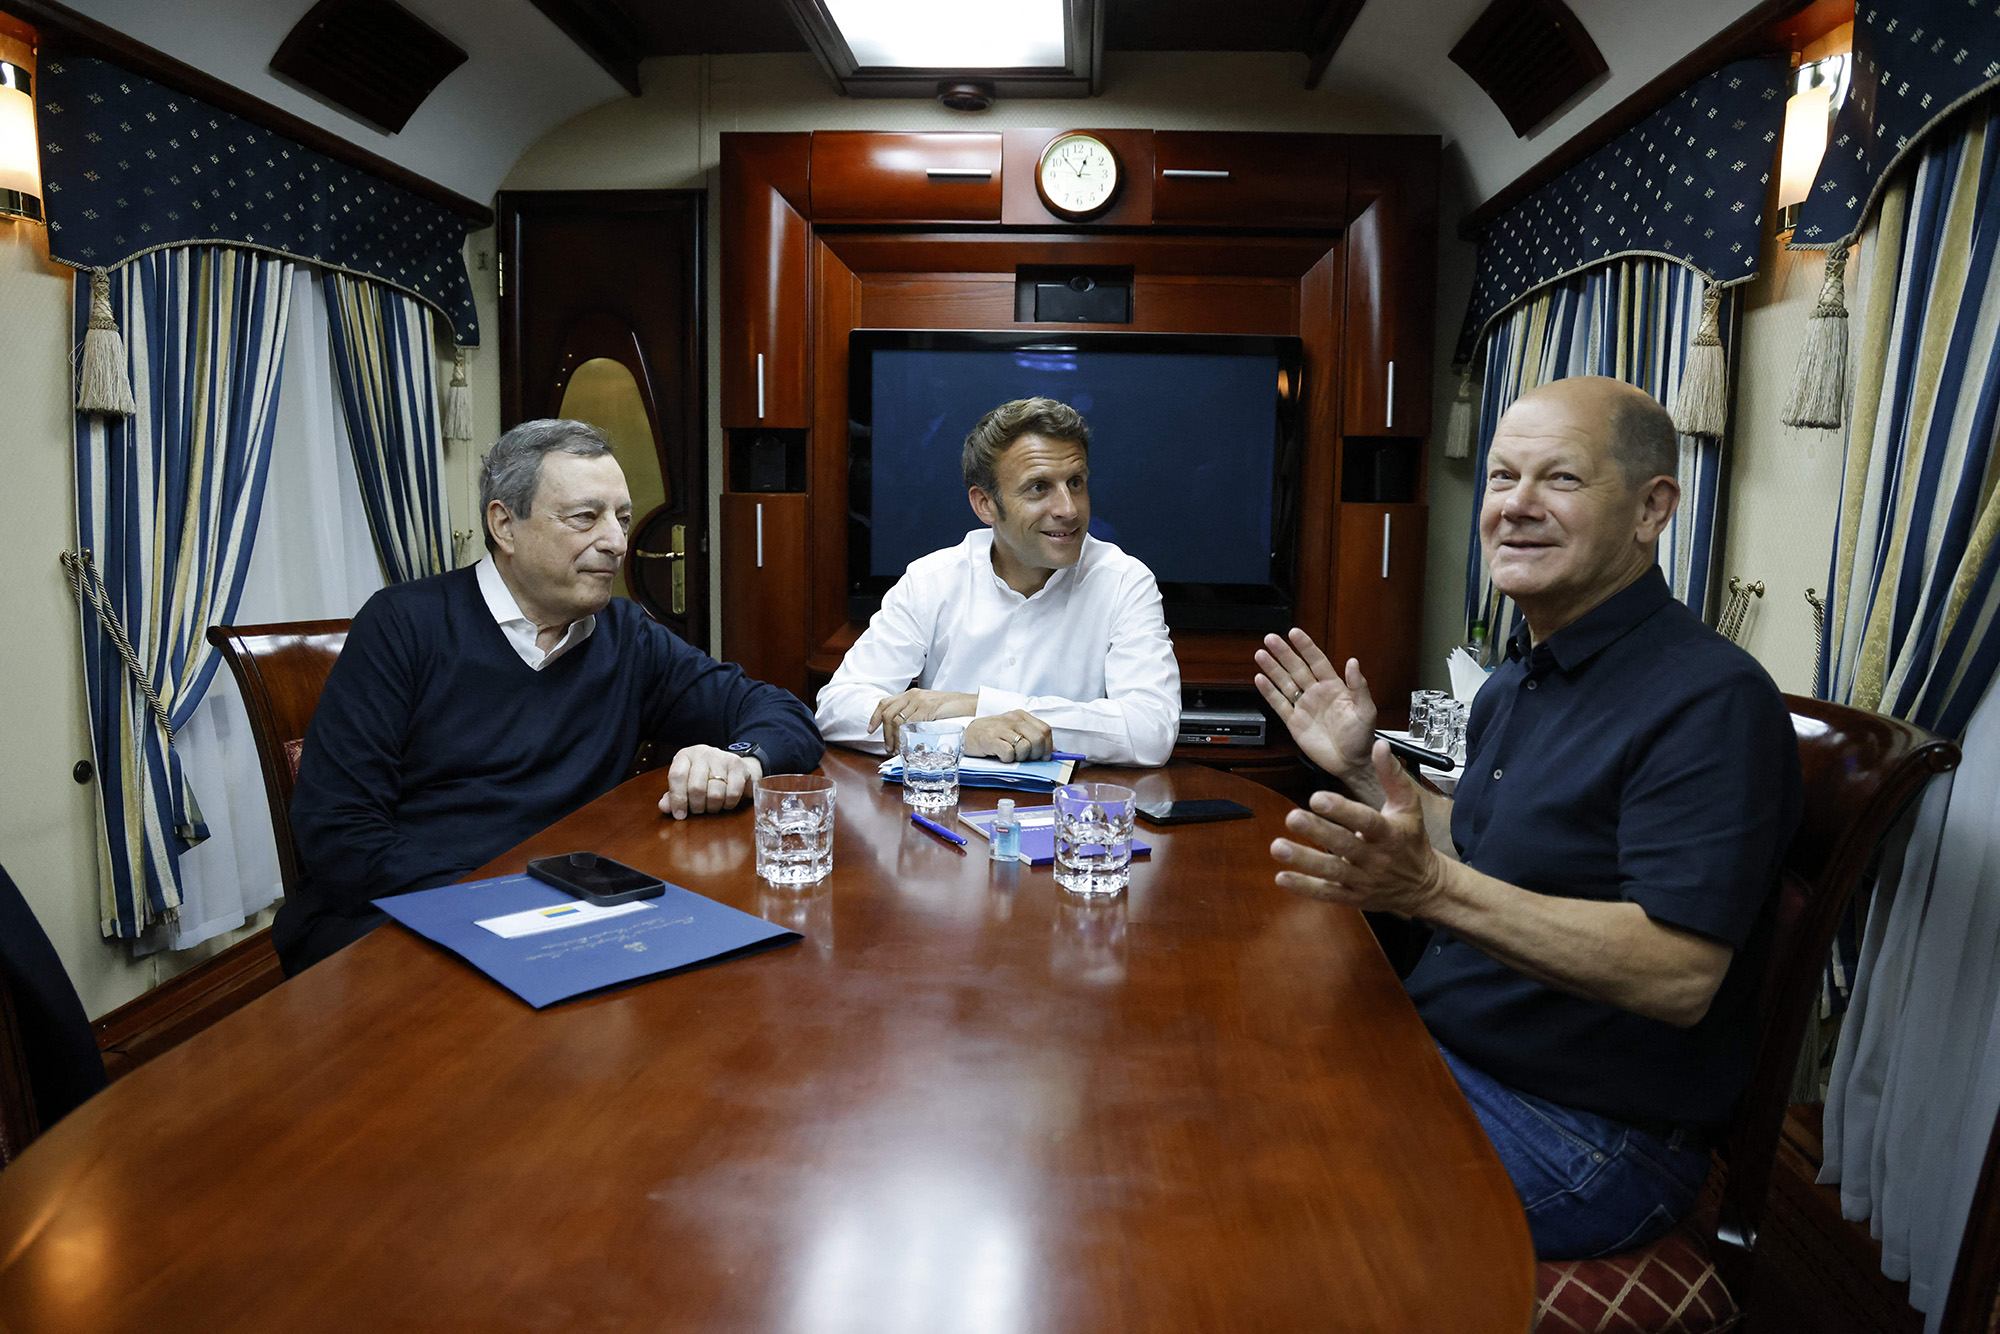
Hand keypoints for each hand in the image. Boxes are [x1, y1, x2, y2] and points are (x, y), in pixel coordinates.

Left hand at [657, 745, 762, 819]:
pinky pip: (732, 794)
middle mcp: (702, 753)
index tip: (680, 815)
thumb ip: (673, 796)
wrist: (731, 766)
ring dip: (713, 807)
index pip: (677, 776)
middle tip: (699, 811)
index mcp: (685, 756)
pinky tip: (725, 803)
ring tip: (712, 807)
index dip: (677, 799)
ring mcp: (721, 757)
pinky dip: (728, 804)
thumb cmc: (703, 777)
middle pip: (696, 788)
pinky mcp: (738, 765)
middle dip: (697, 806)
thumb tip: (664, 807)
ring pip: (715, 794)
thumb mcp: (685, 784)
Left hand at [869, 688, 977, 753]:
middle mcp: (912, 695)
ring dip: (894, 738)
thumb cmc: (952, 709)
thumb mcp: (929, 708)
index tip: (871, 729)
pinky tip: (907, 744)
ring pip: (896, 720)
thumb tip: (904, 732)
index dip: (875, 717)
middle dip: (885, 734)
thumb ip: (916, 715)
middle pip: (888, 714)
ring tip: (897, 749)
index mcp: (911, 694)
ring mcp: (919, 701)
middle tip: (888, 747)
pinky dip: (905, 736)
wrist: (969, 704)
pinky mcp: (927, 708)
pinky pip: (909, 724)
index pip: (885, 703)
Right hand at [962, 710, 1053, 762]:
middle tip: (1026, 759)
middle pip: (1037, 739)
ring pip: (1025, 747)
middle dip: (1035, 754)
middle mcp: (1013, 719)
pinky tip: (1001, 756)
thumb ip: (1032, 737)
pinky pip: (1009, 753)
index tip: (1043, 756)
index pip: (1045, 730)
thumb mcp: (1013, 731)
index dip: (1048, 746)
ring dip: (1020, 757)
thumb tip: (1053, 751)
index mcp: (1021, 716)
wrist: (966, 733)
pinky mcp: (991, 739)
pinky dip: (1007, 759)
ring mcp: (1002, 728)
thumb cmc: (992, 734)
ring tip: (1011, 756)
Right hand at [1254, 629, 1376, 781]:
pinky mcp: (1295, 722)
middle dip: (1283, 653)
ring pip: (1285, 683)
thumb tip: (1353, 663)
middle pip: (1296, 668)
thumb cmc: (1362, 737)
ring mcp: (1304, 706)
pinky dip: (1269, 692)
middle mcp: (1317, 693)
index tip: (1295, 633)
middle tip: (1271, 639)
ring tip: (1261, 654)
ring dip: (1272, 668)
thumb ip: (1359, 686)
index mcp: (1334, 687)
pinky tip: (1260, 680)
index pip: (1317, 661)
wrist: (1351, 762)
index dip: (1305, 647)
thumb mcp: (1366, 710)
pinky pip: (1279, 704)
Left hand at [1269, 741, 1442, 915]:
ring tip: (1277, 847)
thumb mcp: (1408, 806)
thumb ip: (1392, 775)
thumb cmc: (1410, 841)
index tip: (1317, 797)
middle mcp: (1376, 858)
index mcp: (1390, 834)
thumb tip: (1380, 746)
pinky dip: (1304, 887)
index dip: (1342, 810)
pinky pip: (1327, 893)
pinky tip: (1281, 877)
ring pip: (1332, 870)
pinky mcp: (1352, 896)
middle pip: (1344, 844)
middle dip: (1317, 831)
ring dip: (1304, 860)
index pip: (1366, 821)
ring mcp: (1363, 880)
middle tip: (1292, 817)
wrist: (1424, 886)